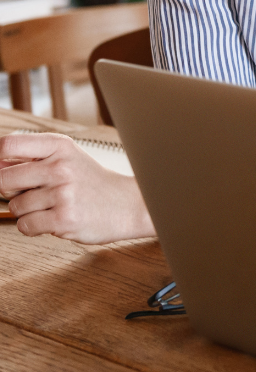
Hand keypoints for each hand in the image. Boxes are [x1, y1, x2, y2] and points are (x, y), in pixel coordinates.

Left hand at [0, 133, 153, 244]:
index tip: (1, 168)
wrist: (126, 204)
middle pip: (4, 179)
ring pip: (15, 206)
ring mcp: (62, 193)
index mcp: (61, 146)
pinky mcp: (63, 219)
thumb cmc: (92, 182)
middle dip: (9, 190)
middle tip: (31, 191)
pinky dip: (33, 226)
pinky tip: (52, 219)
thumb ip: (33, 158)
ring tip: (51, 206)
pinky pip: (24, 226)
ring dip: (27, 210)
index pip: (9, 145)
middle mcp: (61, 167)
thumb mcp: (68, 158)